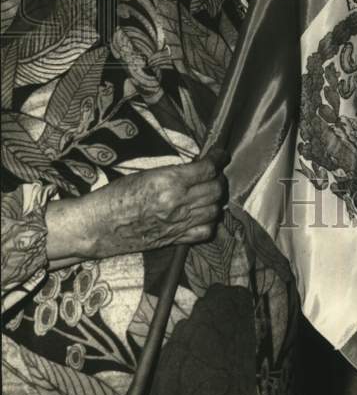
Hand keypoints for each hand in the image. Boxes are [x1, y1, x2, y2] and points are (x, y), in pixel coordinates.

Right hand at [46, 153, 225, 264]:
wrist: (98, 227)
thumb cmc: (116, 195)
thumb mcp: (145, 174)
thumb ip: (174, 172)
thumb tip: (196, 167)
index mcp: (169, 181)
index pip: (207, 169)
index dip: (218, 159)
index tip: (219, 154)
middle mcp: (178, 203)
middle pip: (215, 189)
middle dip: (218, 179)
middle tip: (214, 173)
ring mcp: (178, 223)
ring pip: (214, 210)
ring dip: (215, 200)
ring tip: (209, 192)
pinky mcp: (174, 240)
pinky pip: (205, 232)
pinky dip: (209, 222)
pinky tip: (202, 215)